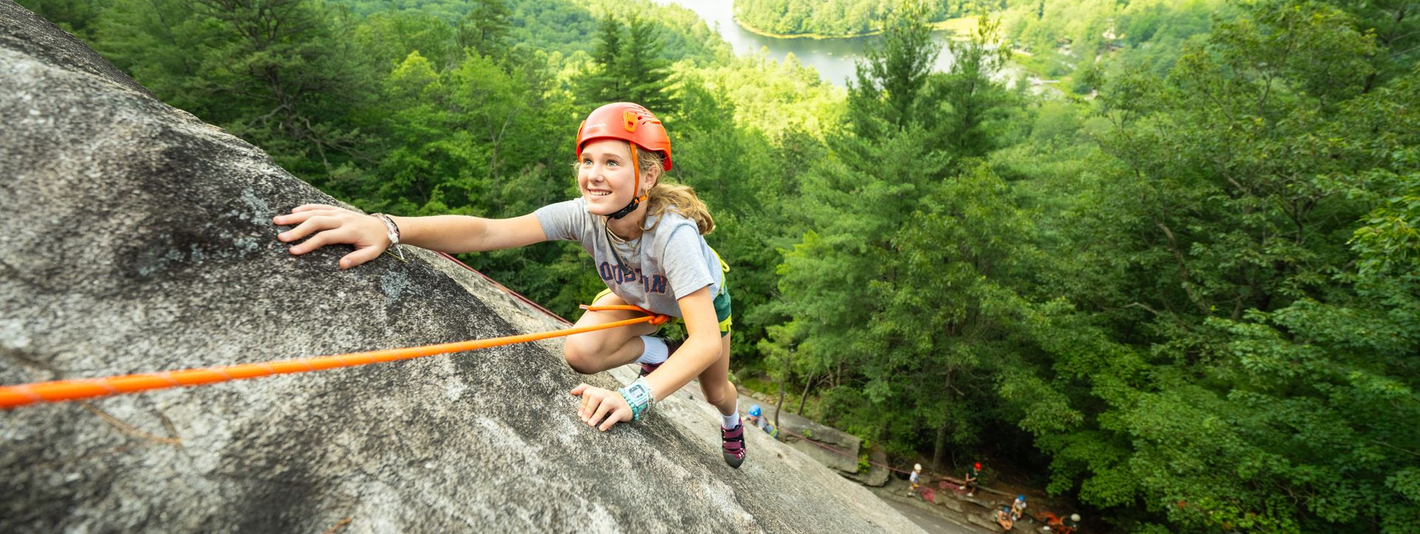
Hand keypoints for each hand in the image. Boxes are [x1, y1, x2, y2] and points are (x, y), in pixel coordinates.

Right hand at [272, 204, 389, 268]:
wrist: (385, 226)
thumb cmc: (377, 242)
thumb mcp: (372, 253)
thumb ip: (357, 259)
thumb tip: (341, 265)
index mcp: (349, 231)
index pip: (324, 237)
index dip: (308, 244)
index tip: (293, 251)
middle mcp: (342, 219)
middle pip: (315, 222)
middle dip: (296, 230)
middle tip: (280, 237)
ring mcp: (339, 212)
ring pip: (314, 212)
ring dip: (295, 216)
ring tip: (278, 221)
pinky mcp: (338, 209)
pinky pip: (320, 206)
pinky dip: (306, 207)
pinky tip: (293, 212)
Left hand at [570, 384, 632, 430]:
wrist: (629, 404)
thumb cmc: (609, 401)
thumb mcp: (598, 394)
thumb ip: (585, 390)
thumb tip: (572, 391)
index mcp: (600, 391)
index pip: (589, 392)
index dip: (583, 403)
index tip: (579, 414)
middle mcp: (607, 395)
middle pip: (596, 395)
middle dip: (588, 408)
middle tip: (584, 420)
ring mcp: (616, 402)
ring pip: (606, 404)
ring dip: (597, 414)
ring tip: (591, 424)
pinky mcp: (623, 411)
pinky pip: (615, 415)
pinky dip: (608, 422)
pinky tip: (601, 428)